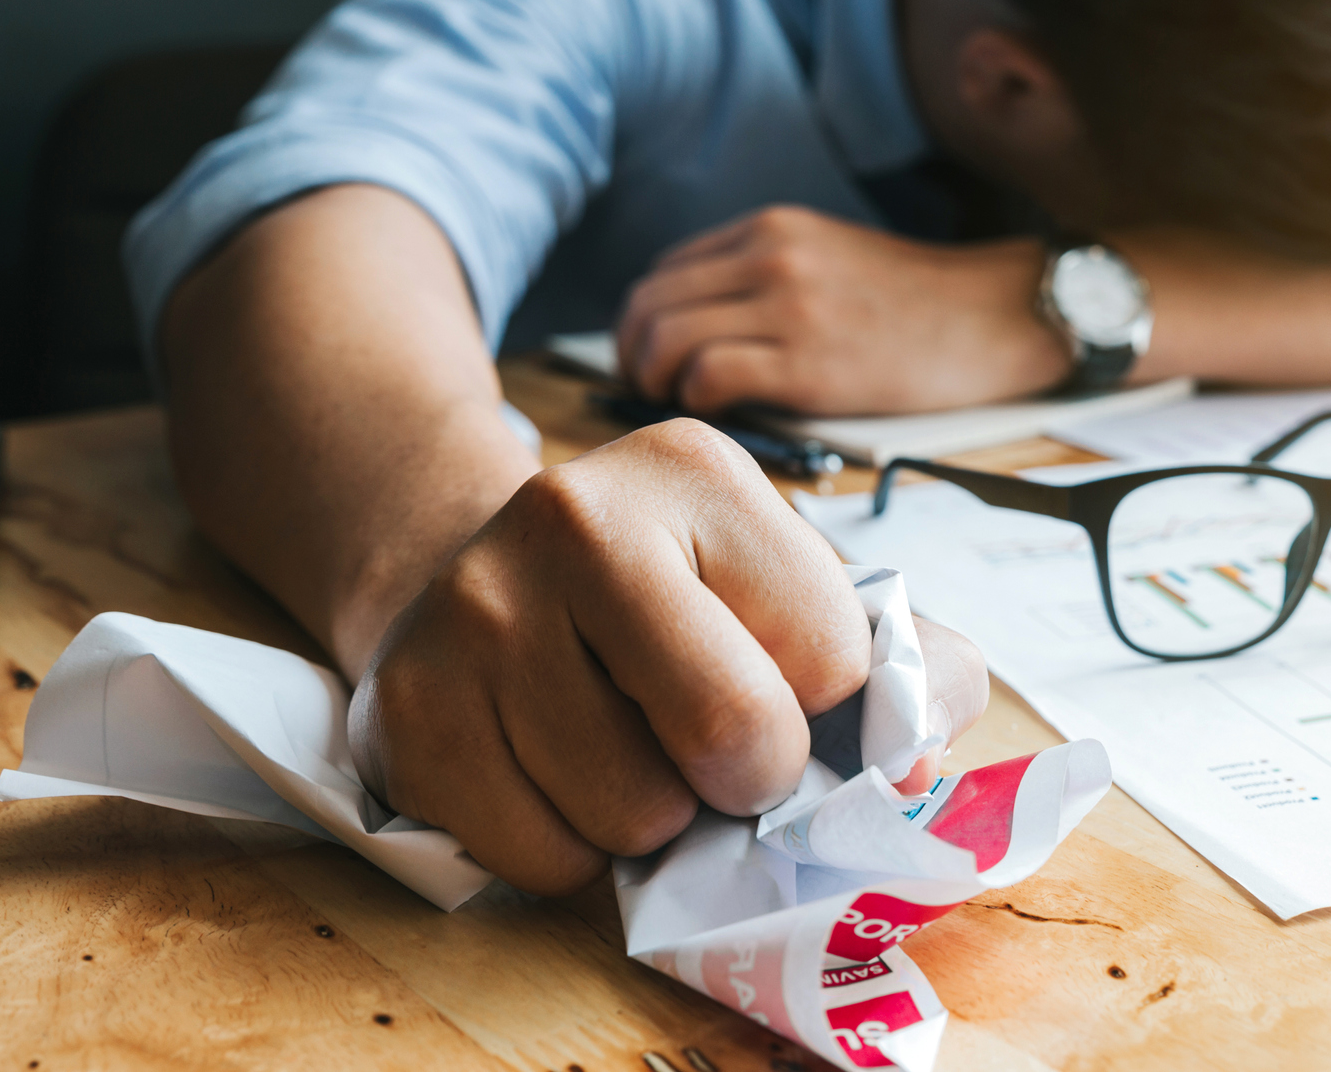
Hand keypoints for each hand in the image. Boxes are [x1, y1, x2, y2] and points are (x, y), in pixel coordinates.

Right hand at [347, 418, 989, 894]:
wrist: (483, 573)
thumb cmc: (674, 598)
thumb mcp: (794, 588)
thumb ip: (903, 662)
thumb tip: (921, 755)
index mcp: (699, 473)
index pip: (830, 656)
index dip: (822, 707)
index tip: (783, 685)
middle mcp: (576, 515)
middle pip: (734, 734)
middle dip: (749, 778)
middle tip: (718, 749)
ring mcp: (478, 609)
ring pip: (633, 814)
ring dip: (654, 818)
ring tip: (626, 747)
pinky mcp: (409, 707)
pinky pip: (540, 857)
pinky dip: (569, 850)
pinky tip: (554, 772)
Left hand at [615, 205, 1070, 415]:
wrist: (991, 318)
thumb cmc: (914, 303)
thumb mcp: (828, 255)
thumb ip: (763, 273)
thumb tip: (694, 323)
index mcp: (770, 230)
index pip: (665, 271)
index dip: (643, 319)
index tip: (650, 356)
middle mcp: (769, 258)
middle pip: (649, 304)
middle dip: (631, 354)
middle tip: (642, 388)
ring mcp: (787, 308)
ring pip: (665, 340)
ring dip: (652, 380)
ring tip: (672, 403)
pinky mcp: (807, 363)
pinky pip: (708, 378)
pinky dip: (695, 400)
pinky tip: (716, 410)